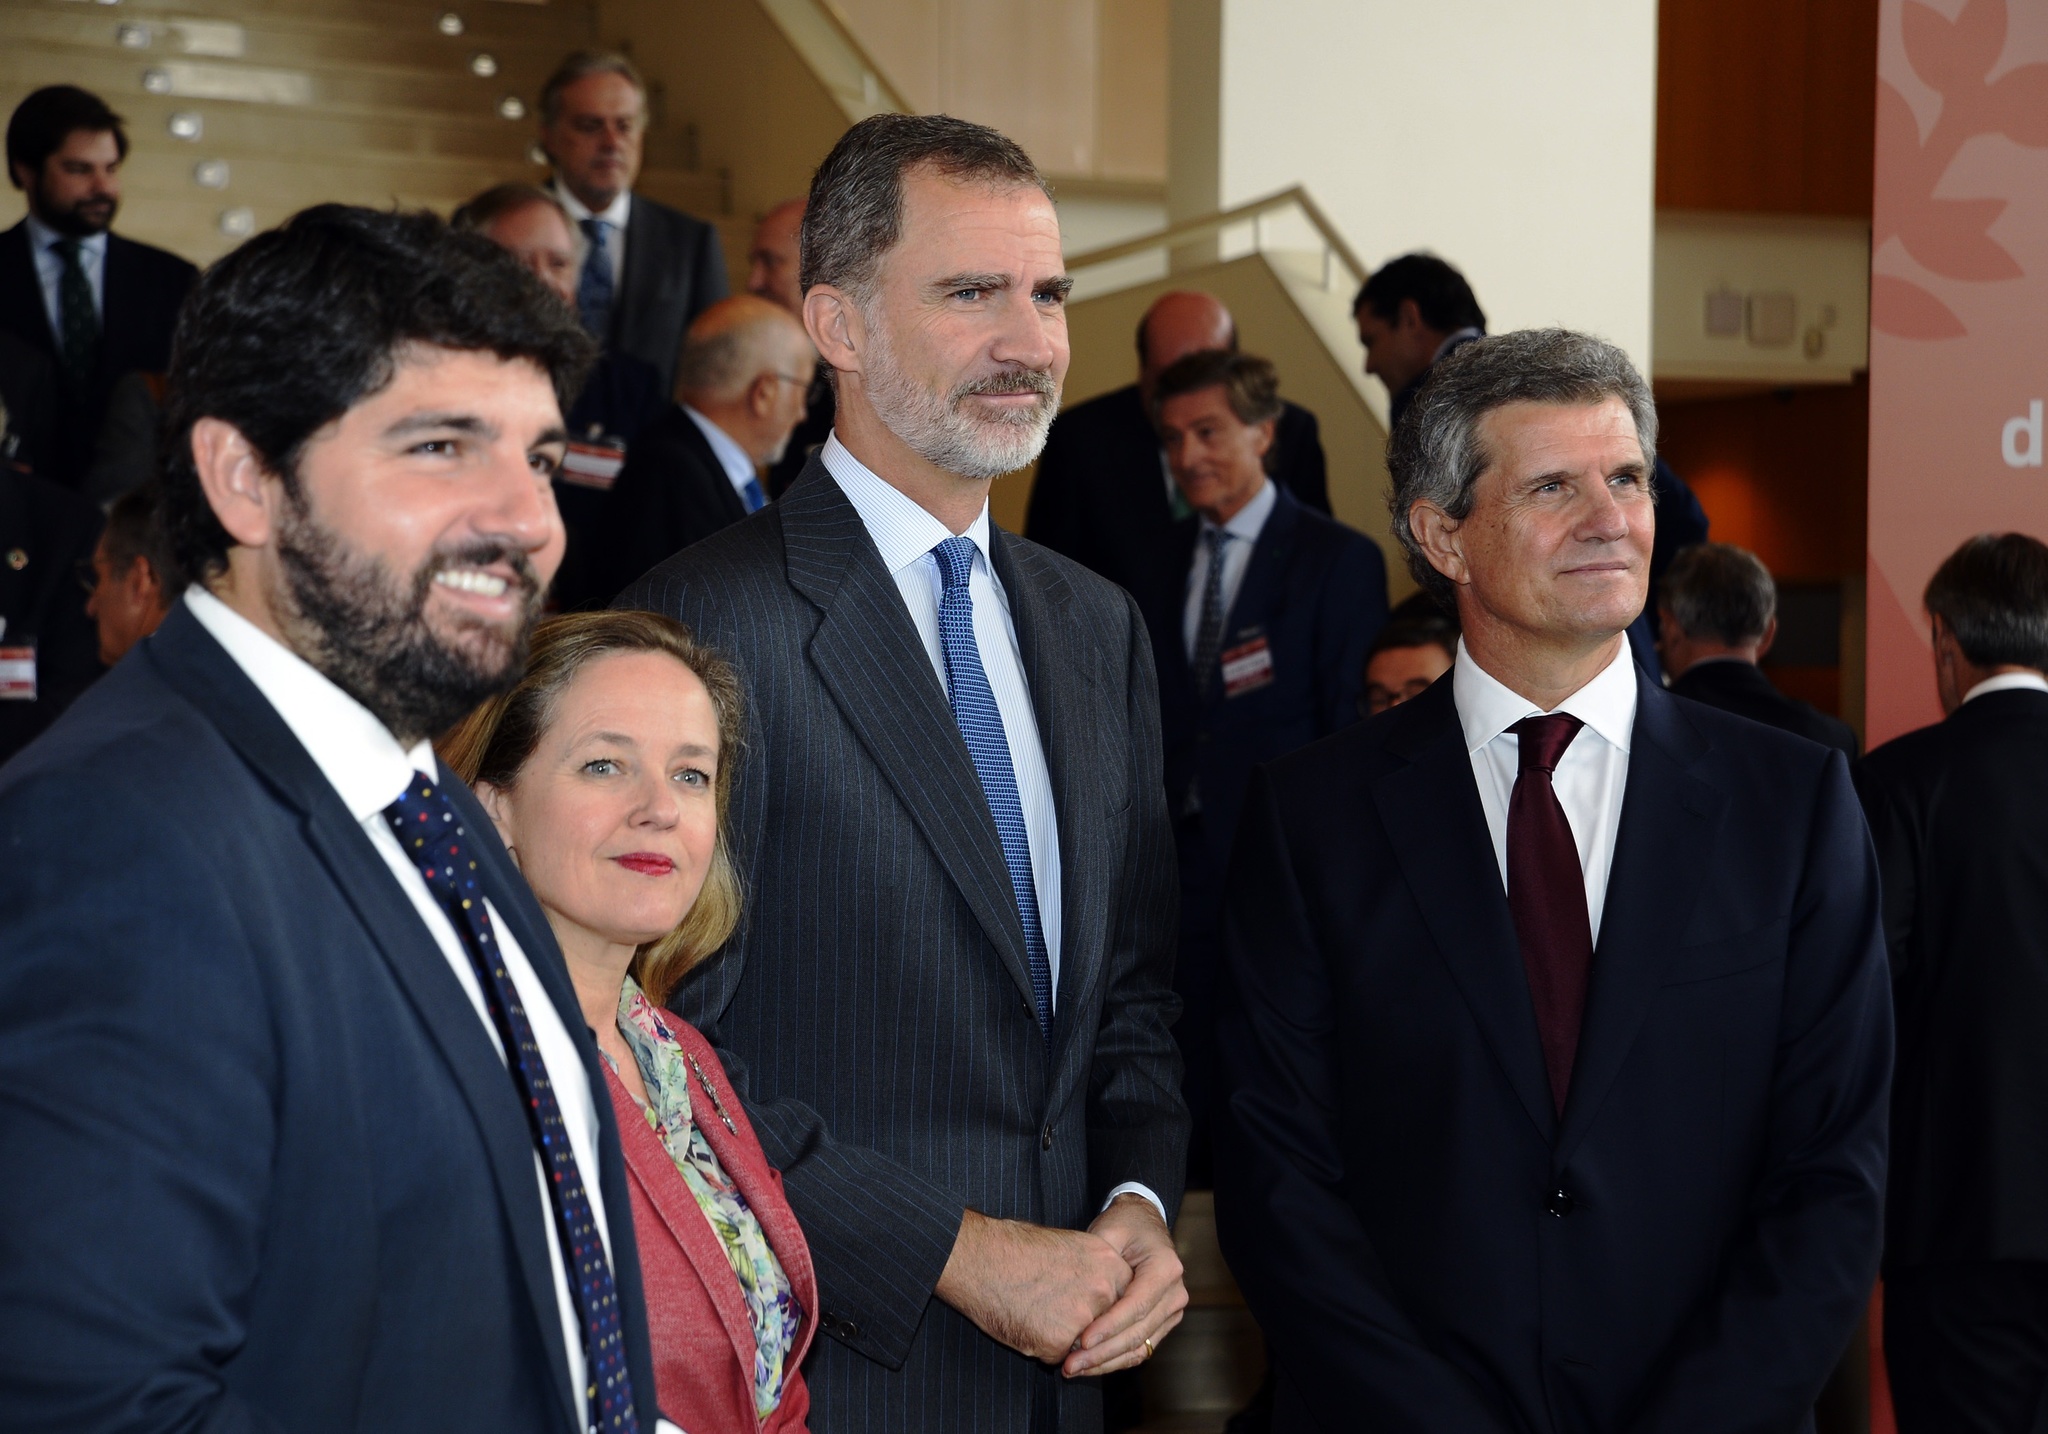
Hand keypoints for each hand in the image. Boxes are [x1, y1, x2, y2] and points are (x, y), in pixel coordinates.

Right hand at [934, 1209, 1132, 1361]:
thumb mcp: (1070, 1246)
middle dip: (1087, 1325)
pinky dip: (1042, 1346)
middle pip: (1106, 1323)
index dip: (1103, 1306)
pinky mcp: (1059, 1343)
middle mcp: (1105, 1291)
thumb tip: (1103, 1294)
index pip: (1123, 1299)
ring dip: (1065, 1336)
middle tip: (1056, 1309)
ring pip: (1084, 1343)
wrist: (980, 1258)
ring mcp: (1084, 1319)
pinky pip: (1058, 1355)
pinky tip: (1024, 1322)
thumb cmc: (1016, 1247)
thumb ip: (1095, 1271)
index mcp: (1111, 1263)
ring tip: (1036, 1311)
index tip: (1086, 1304)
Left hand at [1062, 1193, 1187, 1377]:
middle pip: (1138, 1333)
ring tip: (1074, 1368)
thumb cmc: (1123, 1224)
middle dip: (1102, 1352)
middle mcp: (1175, 1293)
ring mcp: (1172, 1310)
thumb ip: (1100, 1263)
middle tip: (1070, 1364)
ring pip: (1139, 1347)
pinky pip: (1140, 1348)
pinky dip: (1115, 1359)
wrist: (1143, 1222)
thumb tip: (1083, 1300)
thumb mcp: (1109, 1232)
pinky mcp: (1162, 1322)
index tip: (1081, 1341)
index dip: (1108, 1327)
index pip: (1136, 1306)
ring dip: (1106, 1362)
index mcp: (1165, 1268)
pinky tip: (1089, 1364)